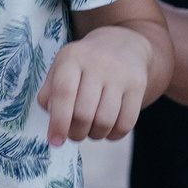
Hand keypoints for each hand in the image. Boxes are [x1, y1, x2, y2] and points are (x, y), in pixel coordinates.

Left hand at [39, 25, 154, 142]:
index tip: (55, 142)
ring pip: (105, 122)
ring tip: (91, 130)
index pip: (64, 93)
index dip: (58, 122)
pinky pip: (126, 123)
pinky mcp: (138, 85)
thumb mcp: (61, 68)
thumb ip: (49, 94)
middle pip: (84, 113)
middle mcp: (98, 62)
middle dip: (76, 133)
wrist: (122, 45)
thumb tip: (54, 121)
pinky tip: (108, 130)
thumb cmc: (83, 65)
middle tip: (74, 134)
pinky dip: (113, 135)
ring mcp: (120, 74)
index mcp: (72, 57)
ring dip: (95, 135)